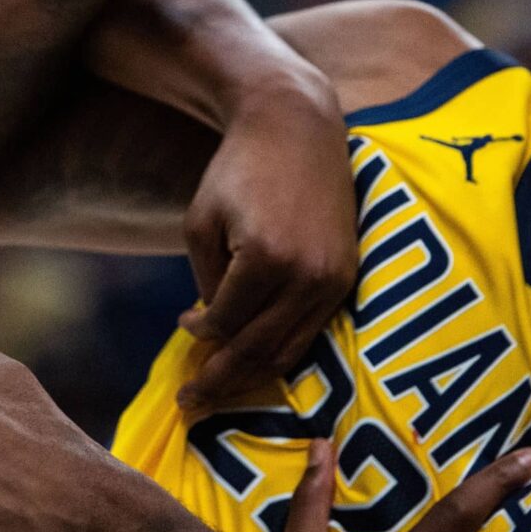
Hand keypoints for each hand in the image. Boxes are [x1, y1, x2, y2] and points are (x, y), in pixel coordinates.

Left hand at [176, 71, 358, 409]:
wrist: (297, 128)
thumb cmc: (239, 169)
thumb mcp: (202, 221)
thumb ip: (205, 280)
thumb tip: (211, 330)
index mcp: (266, 259)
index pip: (225, 323)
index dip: (199, 335)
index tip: (182, 327)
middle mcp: (308, 276)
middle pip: (258, 351)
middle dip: (220, 382)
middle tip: (189, 403)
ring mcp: (335, 279)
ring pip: (290, 351)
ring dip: (251, 377)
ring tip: (217, 391)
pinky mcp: (348, 277)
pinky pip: (312, 331)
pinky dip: (281, 351)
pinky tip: (254, 357)